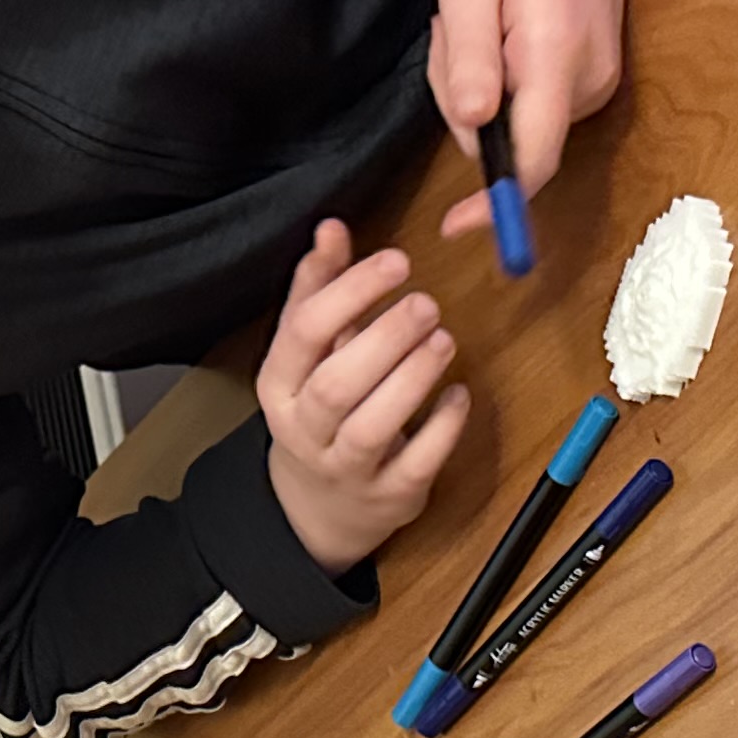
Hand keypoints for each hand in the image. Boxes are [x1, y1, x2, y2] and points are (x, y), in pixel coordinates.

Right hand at [260, 220, 470, 572]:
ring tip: (443, 339)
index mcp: (278, 384)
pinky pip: (416, 463)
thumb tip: (331, 228)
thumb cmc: (320, 410)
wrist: (318, 508)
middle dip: (385, 339)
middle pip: (336, 384)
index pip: (306, 332)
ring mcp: (346, 468)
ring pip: (372, 427)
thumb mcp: (308, 353)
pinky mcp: (389, 495)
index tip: (397, 261)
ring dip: (412, 379)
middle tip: (426, 304)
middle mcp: (305, 429)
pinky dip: (442, 428)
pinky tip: (459, 394)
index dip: (352, 291)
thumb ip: (320, 290)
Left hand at [429, 0, 629, 243]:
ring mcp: (599, 73)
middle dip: (466, 105)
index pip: (532, 161)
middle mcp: (591, 78)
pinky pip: (535, 97)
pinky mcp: (595, 65)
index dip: (493, 205)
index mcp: (558, 56)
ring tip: (475, 11)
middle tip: (448, 28)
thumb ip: (469, 53)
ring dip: (480, 84)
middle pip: (516, 141)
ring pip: (521, 120)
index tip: (454, 229)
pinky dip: (502, 73)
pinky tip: (497, 18)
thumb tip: (474, 127)